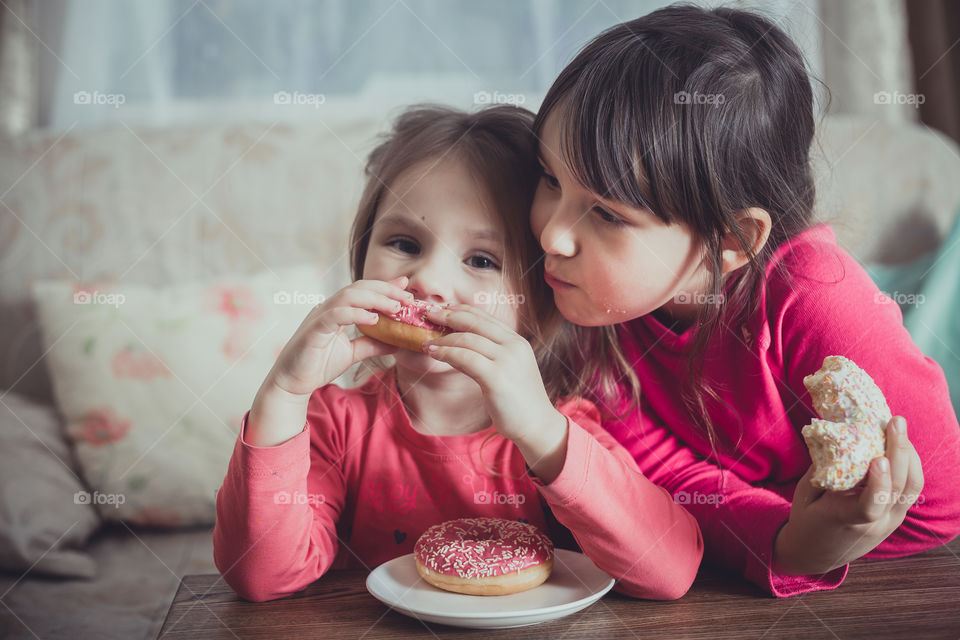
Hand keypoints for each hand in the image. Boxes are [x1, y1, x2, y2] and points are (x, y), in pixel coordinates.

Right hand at [266, 276, 411, 396]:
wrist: (292, 383)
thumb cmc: (317, 365)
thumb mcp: (352, 353)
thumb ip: (372, 344)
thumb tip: (397, 342)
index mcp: (336, 311)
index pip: (363, 291)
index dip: (384, 286)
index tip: (406, 287)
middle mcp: (327, 308)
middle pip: (359, 288)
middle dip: (385, 289)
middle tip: (408, 298)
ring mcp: (319, 317)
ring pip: (348, 297)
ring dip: (375, 299)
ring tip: (395, 307)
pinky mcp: (314, 330)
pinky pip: (336, 315)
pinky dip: (355, 314)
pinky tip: (373, 319)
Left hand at [423, 304, 567, 481]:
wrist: (536, 425)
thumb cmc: (517, 401)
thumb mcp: (505, 370)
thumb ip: (485, 355)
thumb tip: (453, 345)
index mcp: (517, 341)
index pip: (485, 317)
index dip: (461, 310)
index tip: (443, 309)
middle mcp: (514, 346)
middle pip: (475, 322)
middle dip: (448, 316)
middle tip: (429, 315)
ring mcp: (506, 360)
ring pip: (467, 339)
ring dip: (443, 339)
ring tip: (426, 342)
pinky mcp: (496, 377)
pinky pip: (465, 358)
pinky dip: (446, 353)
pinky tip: (434, 353)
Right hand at [774, 416, 923, 575]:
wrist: (817, 553)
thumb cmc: (806, 520)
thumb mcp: (804, 495)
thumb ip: (822, 471)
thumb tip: (835, 438)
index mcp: (847, 520)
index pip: (871, 505)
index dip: (878, 482)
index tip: (878, 458)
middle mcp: (876, 523)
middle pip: (899, 488)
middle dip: (900, 451)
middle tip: (895, 421)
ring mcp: (890, 521)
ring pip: (912, 487)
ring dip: (909, 455)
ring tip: (898, 428)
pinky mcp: (896, 516)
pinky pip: (909, 488)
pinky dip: (907, 464)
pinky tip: (898, 445)